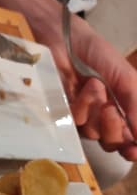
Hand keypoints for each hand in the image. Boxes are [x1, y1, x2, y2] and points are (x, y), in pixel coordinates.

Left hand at [40, 14, 136, 159]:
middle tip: (110, 109)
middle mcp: (104, 121)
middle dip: (113, 129)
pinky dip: (81, 104)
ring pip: (93, 134)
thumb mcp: (126, 79)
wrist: (69, 43)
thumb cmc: (100, 57)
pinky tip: (81, 87)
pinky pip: (76, 122)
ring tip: (94, 86)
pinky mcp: (65, 116)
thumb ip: (136, 106)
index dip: (133, 150)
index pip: (130, 142)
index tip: (133, 151)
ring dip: (95, 110)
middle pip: (112, 144)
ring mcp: (84, 119)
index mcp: (124, 112)